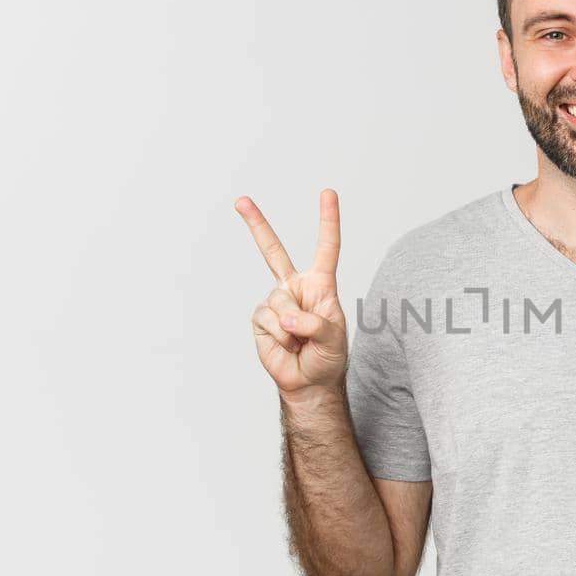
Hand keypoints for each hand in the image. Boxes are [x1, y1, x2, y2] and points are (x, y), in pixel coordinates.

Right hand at [235, 189, 347, 399]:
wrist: (308, 382)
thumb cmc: (327, 357)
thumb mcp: (334, 339)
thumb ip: (316, 325)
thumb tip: (289, 318)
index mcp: (320, 284)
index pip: (326, 248)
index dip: (328, 220)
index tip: (328, 193)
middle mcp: (295, 287)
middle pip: (273, 251)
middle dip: (256, 224)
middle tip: (241, 200)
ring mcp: (275, 302)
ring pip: (280, 303)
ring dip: (292, 328)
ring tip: (300, 342)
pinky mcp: (260, 319)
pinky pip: (268, 321)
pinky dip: (280, 338)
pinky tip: (287, 345)